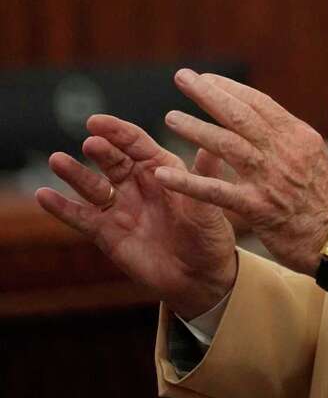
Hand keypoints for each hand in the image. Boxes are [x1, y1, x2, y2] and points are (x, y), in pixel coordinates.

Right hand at [35, 115, 237, 318]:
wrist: (199, 277)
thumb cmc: (209, 236)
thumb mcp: (210, 205)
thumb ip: (205, 177)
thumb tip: (213, 146)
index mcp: (163, 169)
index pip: (136, 144)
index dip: (117, 131)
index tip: (97, 121)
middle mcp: (138, 184)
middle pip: (113, 160)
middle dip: (101, 150)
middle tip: (91, 142)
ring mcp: (120, 207)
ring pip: (92, 185)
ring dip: (74, 173)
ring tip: (57, 160)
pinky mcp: (107, 233)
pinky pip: (81, 217)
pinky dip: (61, 208)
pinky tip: (44, 196)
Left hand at [156, 69, 327, 276]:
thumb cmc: (327, 201)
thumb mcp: (313, 159)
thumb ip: (287, 141)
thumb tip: (264, 123)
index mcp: (299, 136)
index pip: (260, 103)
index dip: (231, 89)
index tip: (207, 78)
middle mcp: (285, 151)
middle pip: (240, 115)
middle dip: (209, 94)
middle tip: (183, 77)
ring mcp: (271, 178)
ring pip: (226, 145)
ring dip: (195, 128)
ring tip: (170, 117)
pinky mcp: (258, 207)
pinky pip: (216, 191)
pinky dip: (188, 182)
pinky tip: (164, 175)